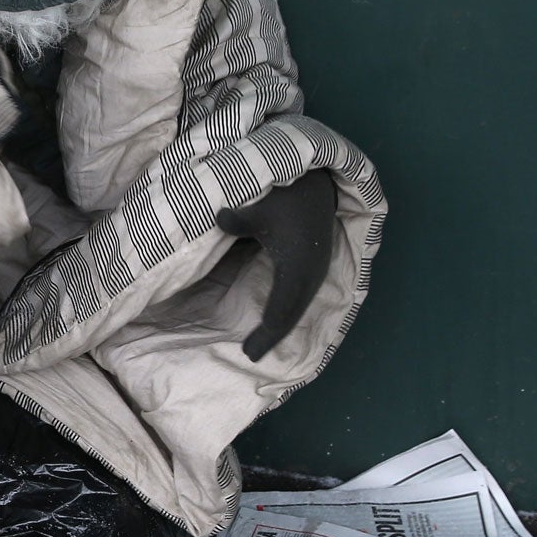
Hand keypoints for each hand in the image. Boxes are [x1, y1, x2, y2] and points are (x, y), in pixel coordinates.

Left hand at [215, 171, 335, 360]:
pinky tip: (273, 321)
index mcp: (299, 265)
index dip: (266, 334)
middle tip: (250, 354)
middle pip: (292, 314)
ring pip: (299, 307)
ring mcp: (317, 270)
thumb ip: (238, 219)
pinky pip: (301, 297)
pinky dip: (287, 311)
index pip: (281, 310)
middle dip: (272, 336)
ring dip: (281, 325)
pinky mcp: (315, 266)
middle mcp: (312, 273)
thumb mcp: (259, 205)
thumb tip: (219, 219)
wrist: (316, 182)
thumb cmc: (286, 194)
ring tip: (260, 343)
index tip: (248, 353)